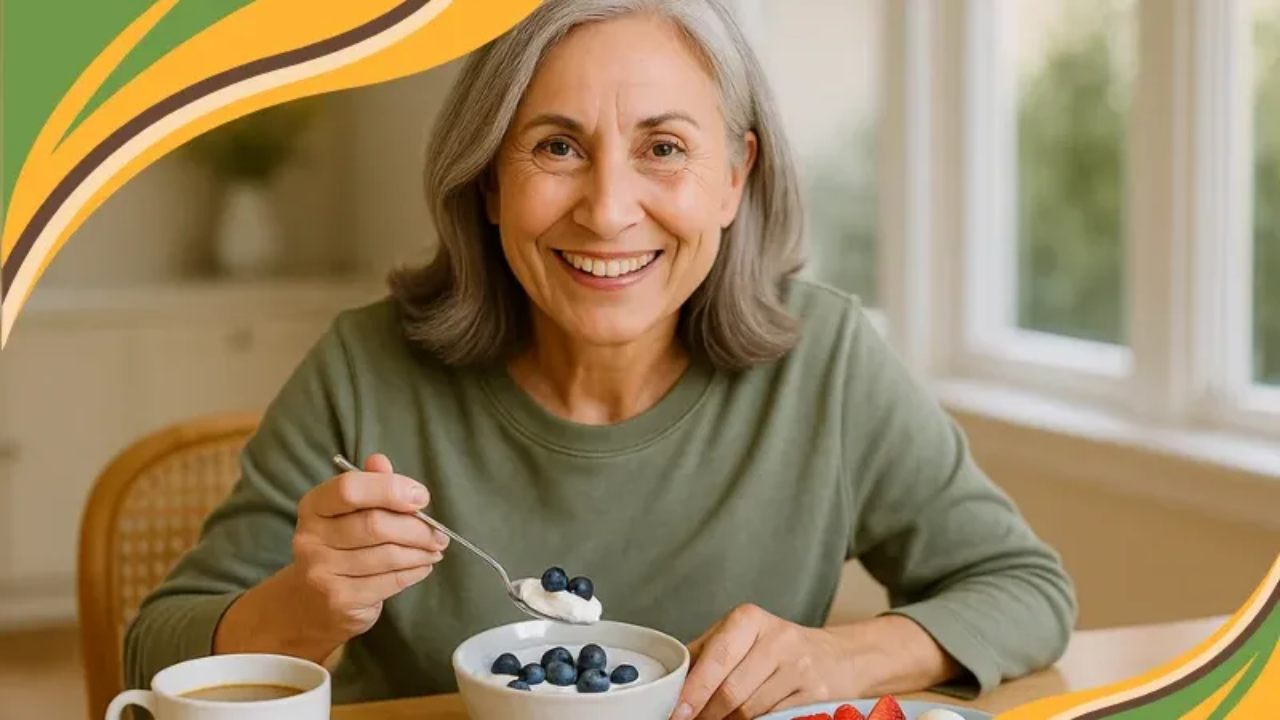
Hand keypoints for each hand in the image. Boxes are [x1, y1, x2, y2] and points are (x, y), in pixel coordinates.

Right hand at [290, 453, 448, 638]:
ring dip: (421, 551)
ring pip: (388, 555)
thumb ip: (368, 485)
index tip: (421, 497)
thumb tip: (380, 461)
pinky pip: (390, 581)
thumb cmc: (340, 549)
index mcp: (314, 506)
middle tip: (440, 534)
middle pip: (375, 524)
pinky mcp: (340, 600)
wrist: (312, 606)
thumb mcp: (349, 513)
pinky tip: (423, 566)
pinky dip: (414, 572)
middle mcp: (310, 538)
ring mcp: (322, 572)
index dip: (391, 489)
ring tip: (435, 549)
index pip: (350, 488)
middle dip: (417, 528)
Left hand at [670, 604, 855, 719]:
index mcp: (749, 620)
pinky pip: (772, 719)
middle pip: (730, 690)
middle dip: (706, 713)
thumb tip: (670, 680)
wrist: (837, 657)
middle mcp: (777, 639)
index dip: (693, 690)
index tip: (677, 711)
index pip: (715, 658)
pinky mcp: (814, 695)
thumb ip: (706, 654)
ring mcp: (799, 668)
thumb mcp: (741, 637)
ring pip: (749, 710)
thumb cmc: (777, 647)